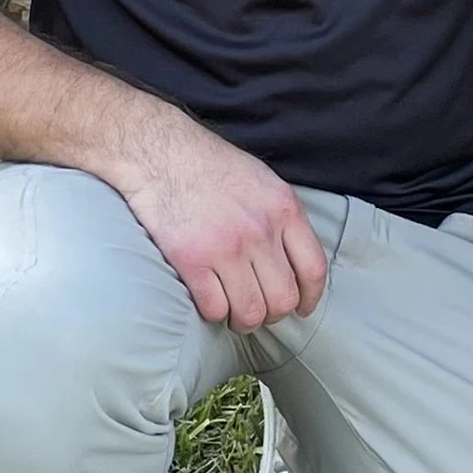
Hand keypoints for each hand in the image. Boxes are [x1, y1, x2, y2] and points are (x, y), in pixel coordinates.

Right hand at [118, 112, 328, 331]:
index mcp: (283, 208)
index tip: (302, 308)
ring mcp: (225, 247)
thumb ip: (282, 219)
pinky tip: (209, 301)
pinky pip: (214, 308)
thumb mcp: (262, 181)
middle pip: (283, 298)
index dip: (310, 298)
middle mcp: (259, 230)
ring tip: (233, 312)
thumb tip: (293, 261)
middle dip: (273, 314)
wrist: (159, 152)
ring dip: (243, 320)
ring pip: (250, 312)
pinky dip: (214, 313)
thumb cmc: (209, 166)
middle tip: (258, 309)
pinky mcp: (191, 260)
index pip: (313, 269)